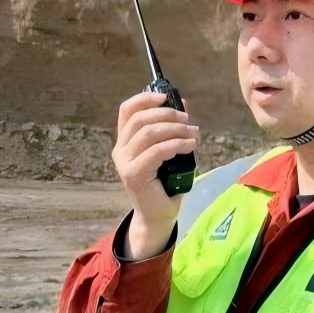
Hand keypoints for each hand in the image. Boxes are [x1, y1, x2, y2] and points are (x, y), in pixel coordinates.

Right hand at [112, 92, 197, 259]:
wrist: (158, 215)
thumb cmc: (164, 183)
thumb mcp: (169, 151)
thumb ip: (171, 129)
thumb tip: (182, 103)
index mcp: (125, 141)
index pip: (127, 110)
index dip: (145, 98)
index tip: (165, 97)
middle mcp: (121, 150)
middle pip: (140, 119)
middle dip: (167, 114)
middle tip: (188, 120)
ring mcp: (125, 163)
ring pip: (149, 134)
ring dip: (175, 129)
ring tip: (193, 134)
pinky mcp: (135, 175)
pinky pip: (156, 152)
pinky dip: (176, 144)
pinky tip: (190, 146)